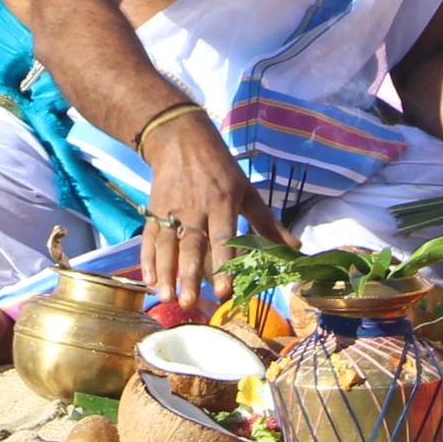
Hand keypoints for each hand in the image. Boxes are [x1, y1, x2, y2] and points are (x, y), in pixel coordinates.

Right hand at [139, 112, 286, 302]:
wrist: (180, 137)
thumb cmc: (220, 168)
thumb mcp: (247, 190)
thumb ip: (267, 223)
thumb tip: (296, 248)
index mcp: (222, 203)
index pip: (223, 238)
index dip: (223, 264)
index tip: (223, 291)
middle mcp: (196, 208)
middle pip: (191, 246)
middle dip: (188, 275)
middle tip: (188, 303)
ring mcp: (172, 209)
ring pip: (167, 244)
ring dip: (165, 272)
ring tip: (166, 297)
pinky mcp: (155, 209)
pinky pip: (150, 236)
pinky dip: (147, 258)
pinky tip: (148, 280)